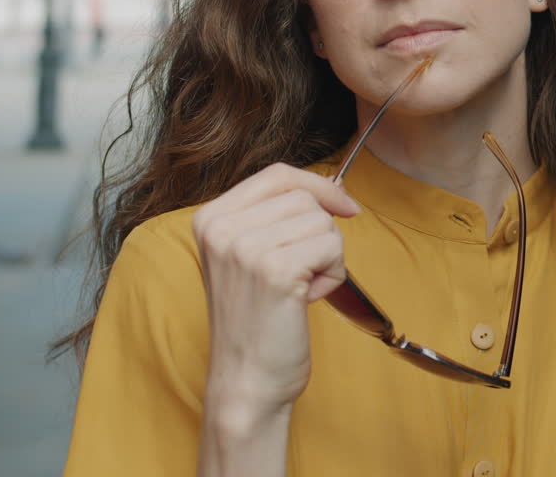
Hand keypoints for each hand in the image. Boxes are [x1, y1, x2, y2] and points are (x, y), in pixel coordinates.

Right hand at [192, 162, 359, 427]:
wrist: (246, 381)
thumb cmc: (256, 323)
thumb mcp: (251, 257)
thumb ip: (276, 218)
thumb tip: (333, 188)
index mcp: (210, 218)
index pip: (277, 174)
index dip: (318, 185)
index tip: (344, 205)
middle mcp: (221, 228)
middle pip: (304, 197)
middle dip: (319, 234)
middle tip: (301, 275)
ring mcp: (245, 247)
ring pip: (322, 221)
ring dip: (326, 257)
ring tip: (300, 289)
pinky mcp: (275, 270)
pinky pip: (331, 247)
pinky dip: (332, 275)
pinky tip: (307, 300)